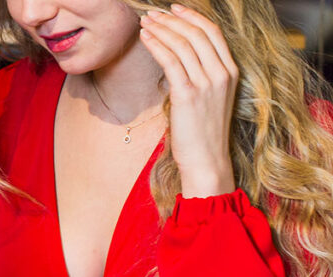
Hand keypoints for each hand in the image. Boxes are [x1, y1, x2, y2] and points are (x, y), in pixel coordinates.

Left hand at [140, 4, 237, 196]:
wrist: (207, 161)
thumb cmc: (202, 134)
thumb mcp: (209, 99)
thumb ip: (201, 77)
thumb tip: (178, 59)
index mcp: (230, 72)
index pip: (213, 33)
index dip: (193, 17)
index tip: (175, 8)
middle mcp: (222, 74)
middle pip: (196, 34)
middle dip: (172, 19)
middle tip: (153, 12)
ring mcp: (207, 84)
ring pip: (182, 44)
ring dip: (161, 29)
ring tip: (145, 22)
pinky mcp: (188, 94)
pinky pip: (171, 61)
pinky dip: (156, 45)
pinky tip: (145, 38)